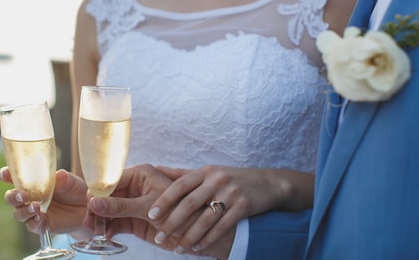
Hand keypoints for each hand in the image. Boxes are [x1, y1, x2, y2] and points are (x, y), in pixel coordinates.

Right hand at [0, 167, 88, 235]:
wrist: (84, 208)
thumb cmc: (74, 189)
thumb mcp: (72, 181)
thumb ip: (64, 179)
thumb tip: (59, 175)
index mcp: (32, 181)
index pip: (14, 177)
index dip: (6, 175)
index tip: (4, 174)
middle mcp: (29, 197)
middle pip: (11, 197)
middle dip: (13, 196)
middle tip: (22, 195)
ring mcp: (33, 211)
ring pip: (18, 213)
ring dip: (24, 210)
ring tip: (36, 207)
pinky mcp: (40, 224)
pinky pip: (31, 225)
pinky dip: (34, 221)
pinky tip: (40, 218)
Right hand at [84, 164, 183, 249]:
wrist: (197, 232)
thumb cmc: (181, 211)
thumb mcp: (148, 208)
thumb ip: (121, 206)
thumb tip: (94, 202)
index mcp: (141, 175)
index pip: (112, 179)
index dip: (98, 191)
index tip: (87, 202)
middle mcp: (136, 187)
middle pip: (108, 196)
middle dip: (97, 207)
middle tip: (87, 219)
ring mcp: (135, 205)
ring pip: (110, 210)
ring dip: (101, 219)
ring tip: (93, 229)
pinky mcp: (135, 221)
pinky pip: (117, 223)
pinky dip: (110, 228)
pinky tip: (105, 234)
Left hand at [148, 165, 314, 254]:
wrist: (267, 183)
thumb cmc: (231, 179)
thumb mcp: (208, 172)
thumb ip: (182, 173)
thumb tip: (155, 168)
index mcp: (205, 171)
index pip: (180, 185)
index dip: (164, 200)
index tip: (151, 215)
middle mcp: (217, 179)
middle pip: (190, 204)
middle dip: (173, 223)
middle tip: (159, 237)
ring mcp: (231, 192)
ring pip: (205, 219)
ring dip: (189, 236)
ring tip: (177, 249)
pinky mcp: (244, 206)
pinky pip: (222, 226)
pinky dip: (208, 239)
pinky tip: (198, 248)